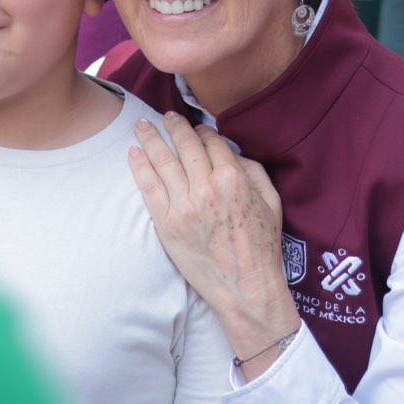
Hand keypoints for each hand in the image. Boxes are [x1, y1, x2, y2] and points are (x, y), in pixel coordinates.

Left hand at [129, 112, 299, 375]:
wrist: (246, 287)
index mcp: (233, 178)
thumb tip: (231, 154)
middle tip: (165, 116)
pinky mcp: (167, 223)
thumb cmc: (261, 246)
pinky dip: (139, 166)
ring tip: (141, 125)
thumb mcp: (270, 201)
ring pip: (162, 161)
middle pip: (184, 145)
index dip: (202, 131)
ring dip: (150, 138)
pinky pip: (148, 187)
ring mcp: (183, 205)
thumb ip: (252, 170)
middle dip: (173, 126)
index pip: (211, 141)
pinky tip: (133, 153)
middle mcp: (205, 187)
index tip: (196, 128)